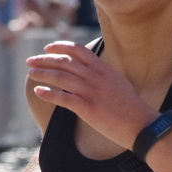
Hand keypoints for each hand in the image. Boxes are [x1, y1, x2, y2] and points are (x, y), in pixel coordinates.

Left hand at [26, 40, 157, 150]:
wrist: (140, 124)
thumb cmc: (130, 105)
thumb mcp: (117, 81)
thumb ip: (102, 73)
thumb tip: (90, 69)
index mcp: (102, 67)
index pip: (77, 50)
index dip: (59, 47)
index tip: (47, 49)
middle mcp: (95, 76)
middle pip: (64, 62)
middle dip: (44, 60)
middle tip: (30, 61)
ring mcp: (91, 91)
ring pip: (60, 77)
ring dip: (42, 74)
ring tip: (31, 74)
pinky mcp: (87, 108)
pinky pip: (63, 98)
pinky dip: (48, 94)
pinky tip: (38, 91)